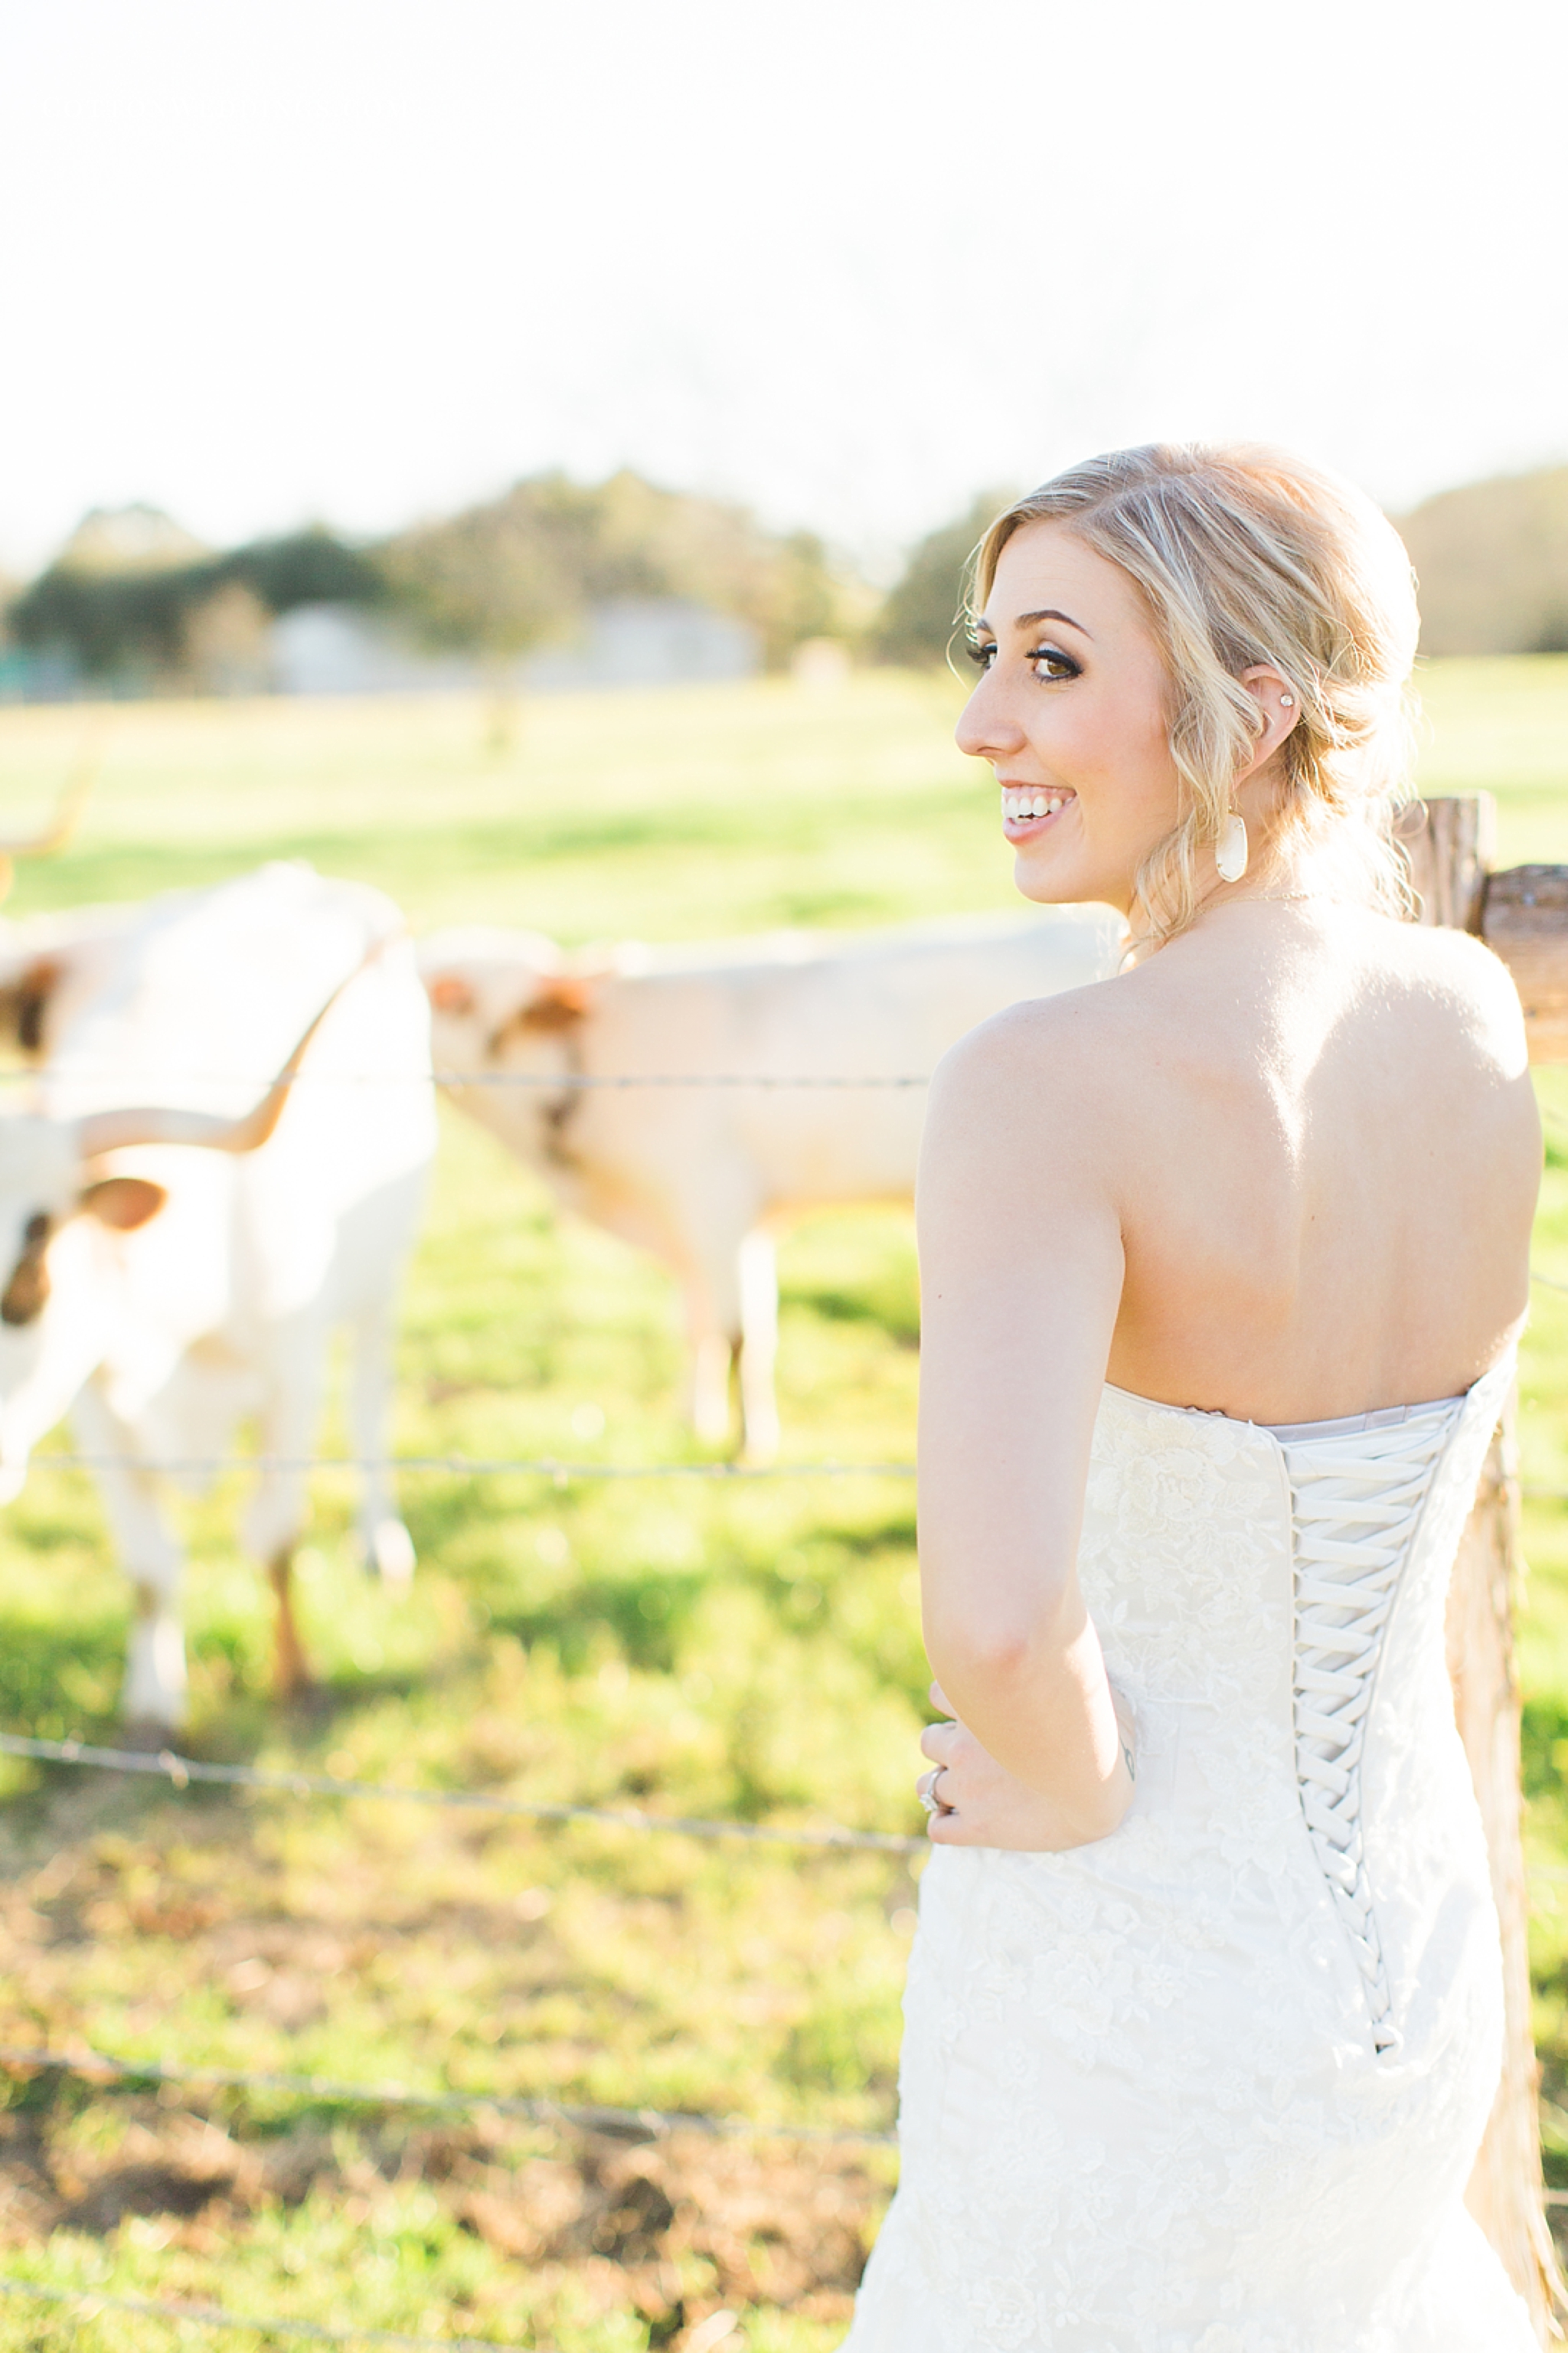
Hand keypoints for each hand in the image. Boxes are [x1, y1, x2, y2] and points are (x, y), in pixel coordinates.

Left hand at [917, 1682, 1132, 1850]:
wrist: (1099, 1786)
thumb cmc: (1101, 1730)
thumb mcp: (1081, 1683)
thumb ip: (1060, 1673)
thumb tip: (1069, 1655)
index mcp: (978, 1706)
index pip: (941, 1693)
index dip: (959, 1705)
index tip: (981, 1714)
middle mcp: (962, 1746)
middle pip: (929, 1741)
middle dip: (948, 1749)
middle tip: (979, 1759)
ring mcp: (966, 1787)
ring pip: (925, 1786)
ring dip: (943, 1788)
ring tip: (971, 1793)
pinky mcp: (978, 1826)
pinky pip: (938, 1829)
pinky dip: (948, 1825)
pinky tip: (969, 1823)